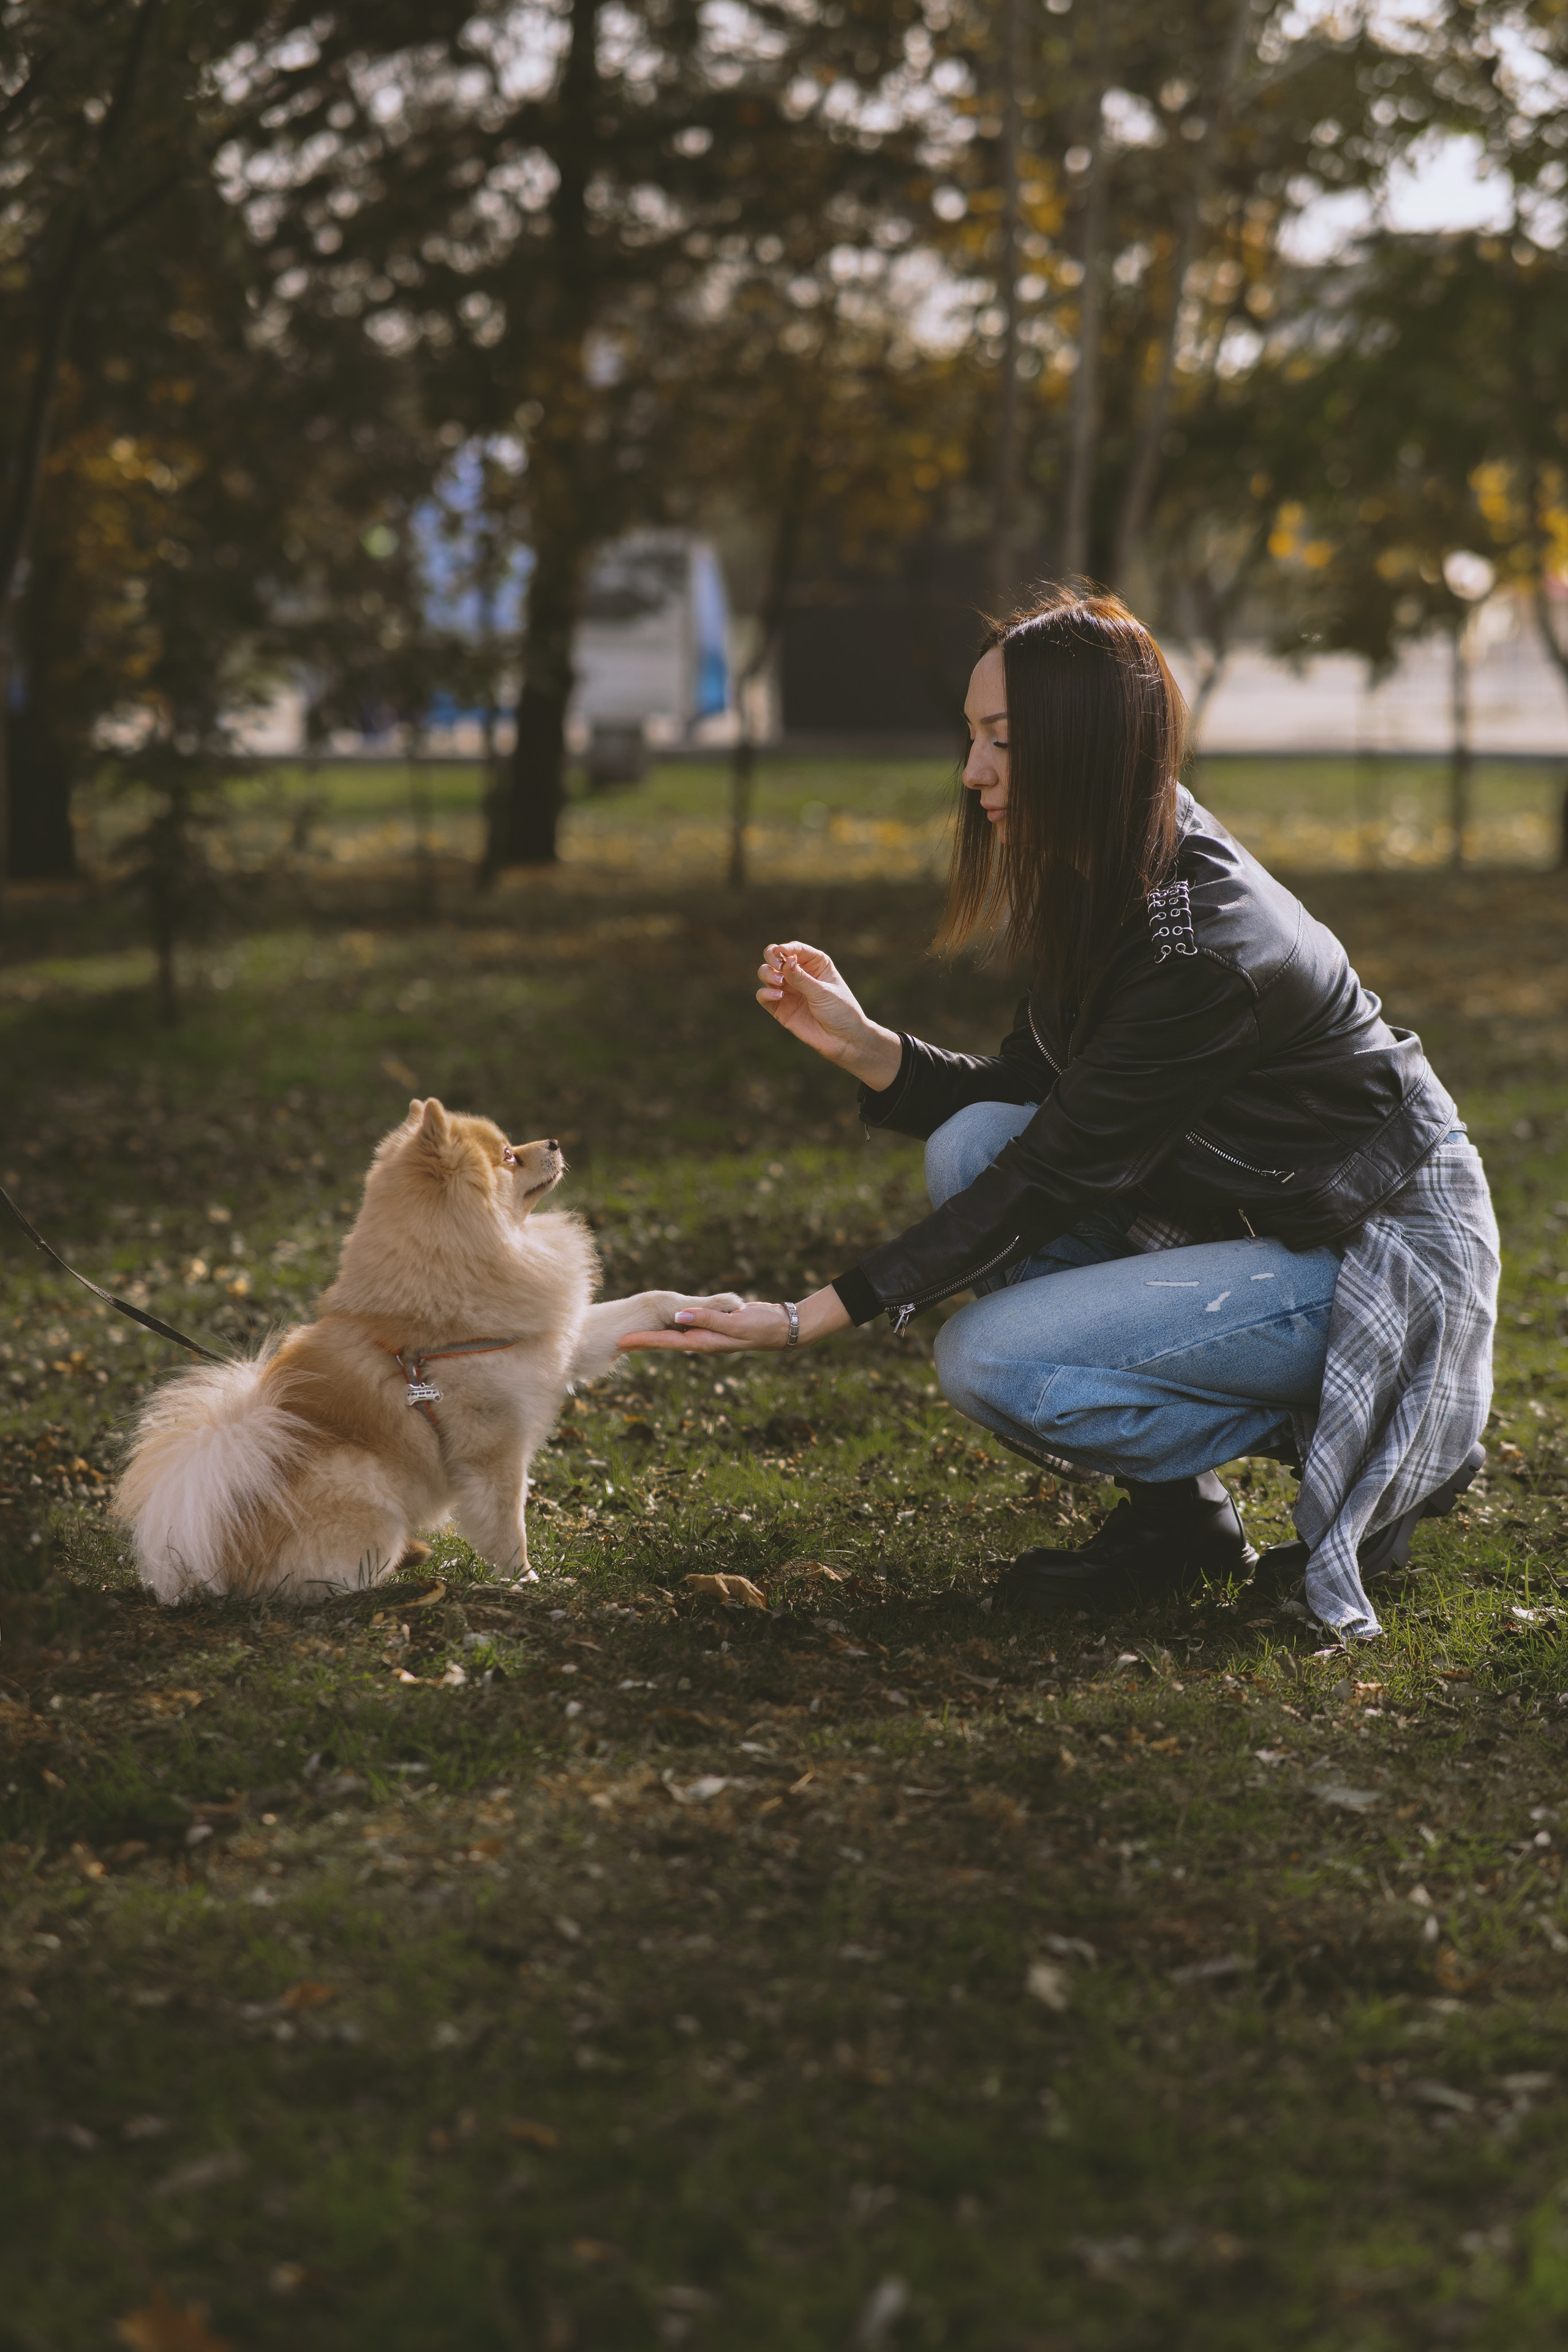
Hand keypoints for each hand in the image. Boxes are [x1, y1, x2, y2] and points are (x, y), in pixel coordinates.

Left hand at [620, 1285, 851, 1354]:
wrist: (781, 1328)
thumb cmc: (760, 1326)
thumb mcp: (734, 1321)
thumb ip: (707, 1318)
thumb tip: (679, 1318)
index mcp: (704, 1342)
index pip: (668, 1341)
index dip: (644, 1341)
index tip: (622, 1341)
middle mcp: (702, 1340)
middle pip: (666, 1340)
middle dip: (642, 1342)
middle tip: (616, 1341)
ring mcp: (708, 1334)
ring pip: (675, 1335)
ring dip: (654, 1336)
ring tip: (632, 1335)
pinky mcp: (714, 1326)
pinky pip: (688, 1327)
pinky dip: (673, 1327)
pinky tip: (664, 1325)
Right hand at [755, 941, 901, 1089]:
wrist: (844, 1040)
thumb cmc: (841, 1011)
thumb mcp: (823, 992)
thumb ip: (802, 978)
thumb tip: (786, 960)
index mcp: (815, 964)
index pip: (796, 949)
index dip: (785, 948)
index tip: (780, 952)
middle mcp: (799, 974)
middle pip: (775, 957)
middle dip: (771, 957)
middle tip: (777, 965)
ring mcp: (788, 991)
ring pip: (766, 974)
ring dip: (768, 974)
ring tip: (779, 983)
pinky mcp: (780, 1008)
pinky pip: (764, 996)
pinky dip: (765, 993)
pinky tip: (778, 996)